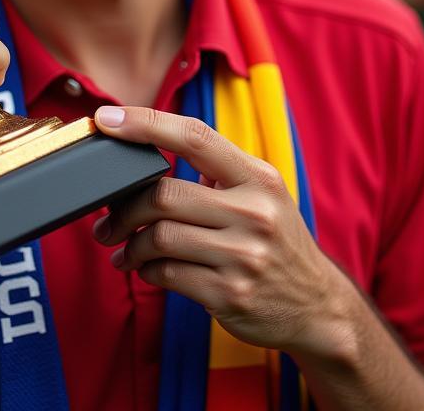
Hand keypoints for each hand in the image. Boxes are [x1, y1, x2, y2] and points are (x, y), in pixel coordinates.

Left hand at [92, 107, 353, 358]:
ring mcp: (243, 256)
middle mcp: (253, 212)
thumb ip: (215, 170)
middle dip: (124, 208)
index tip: (106, 119)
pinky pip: (167, 274)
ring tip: (122, 249)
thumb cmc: (274, 239)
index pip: (194, 136)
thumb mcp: (261, 194)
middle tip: (107, 220)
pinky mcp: (230, 294)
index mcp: (257, 177)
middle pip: (164, 195)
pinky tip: (146, 269)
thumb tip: (147, 150)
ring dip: (130, 244)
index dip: (145, 123)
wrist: (317, 305)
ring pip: (159, 238)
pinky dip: (146, 270)